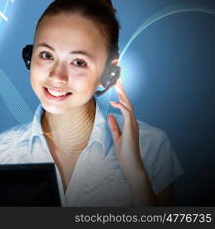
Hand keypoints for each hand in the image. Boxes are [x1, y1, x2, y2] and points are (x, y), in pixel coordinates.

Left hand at [107, 79, 156, 204]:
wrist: (131, 164)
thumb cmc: (125, 153)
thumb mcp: (117, 136)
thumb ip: (114, 126)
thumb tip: (110, 116)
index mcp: (129, 123)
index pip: (126, 106)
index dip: (121, 96)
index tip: (117, 86)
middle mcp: (133, 122)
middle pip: (128, 102)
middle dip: (123, 91)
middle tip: (119, 79)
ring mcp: (133, 125)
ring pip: (129, 106)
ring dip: (123, 95)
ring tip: (118, 85)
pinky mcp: (131, 129)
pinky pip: (127, 114)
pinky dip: (121, 106)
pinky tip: (115, 102)